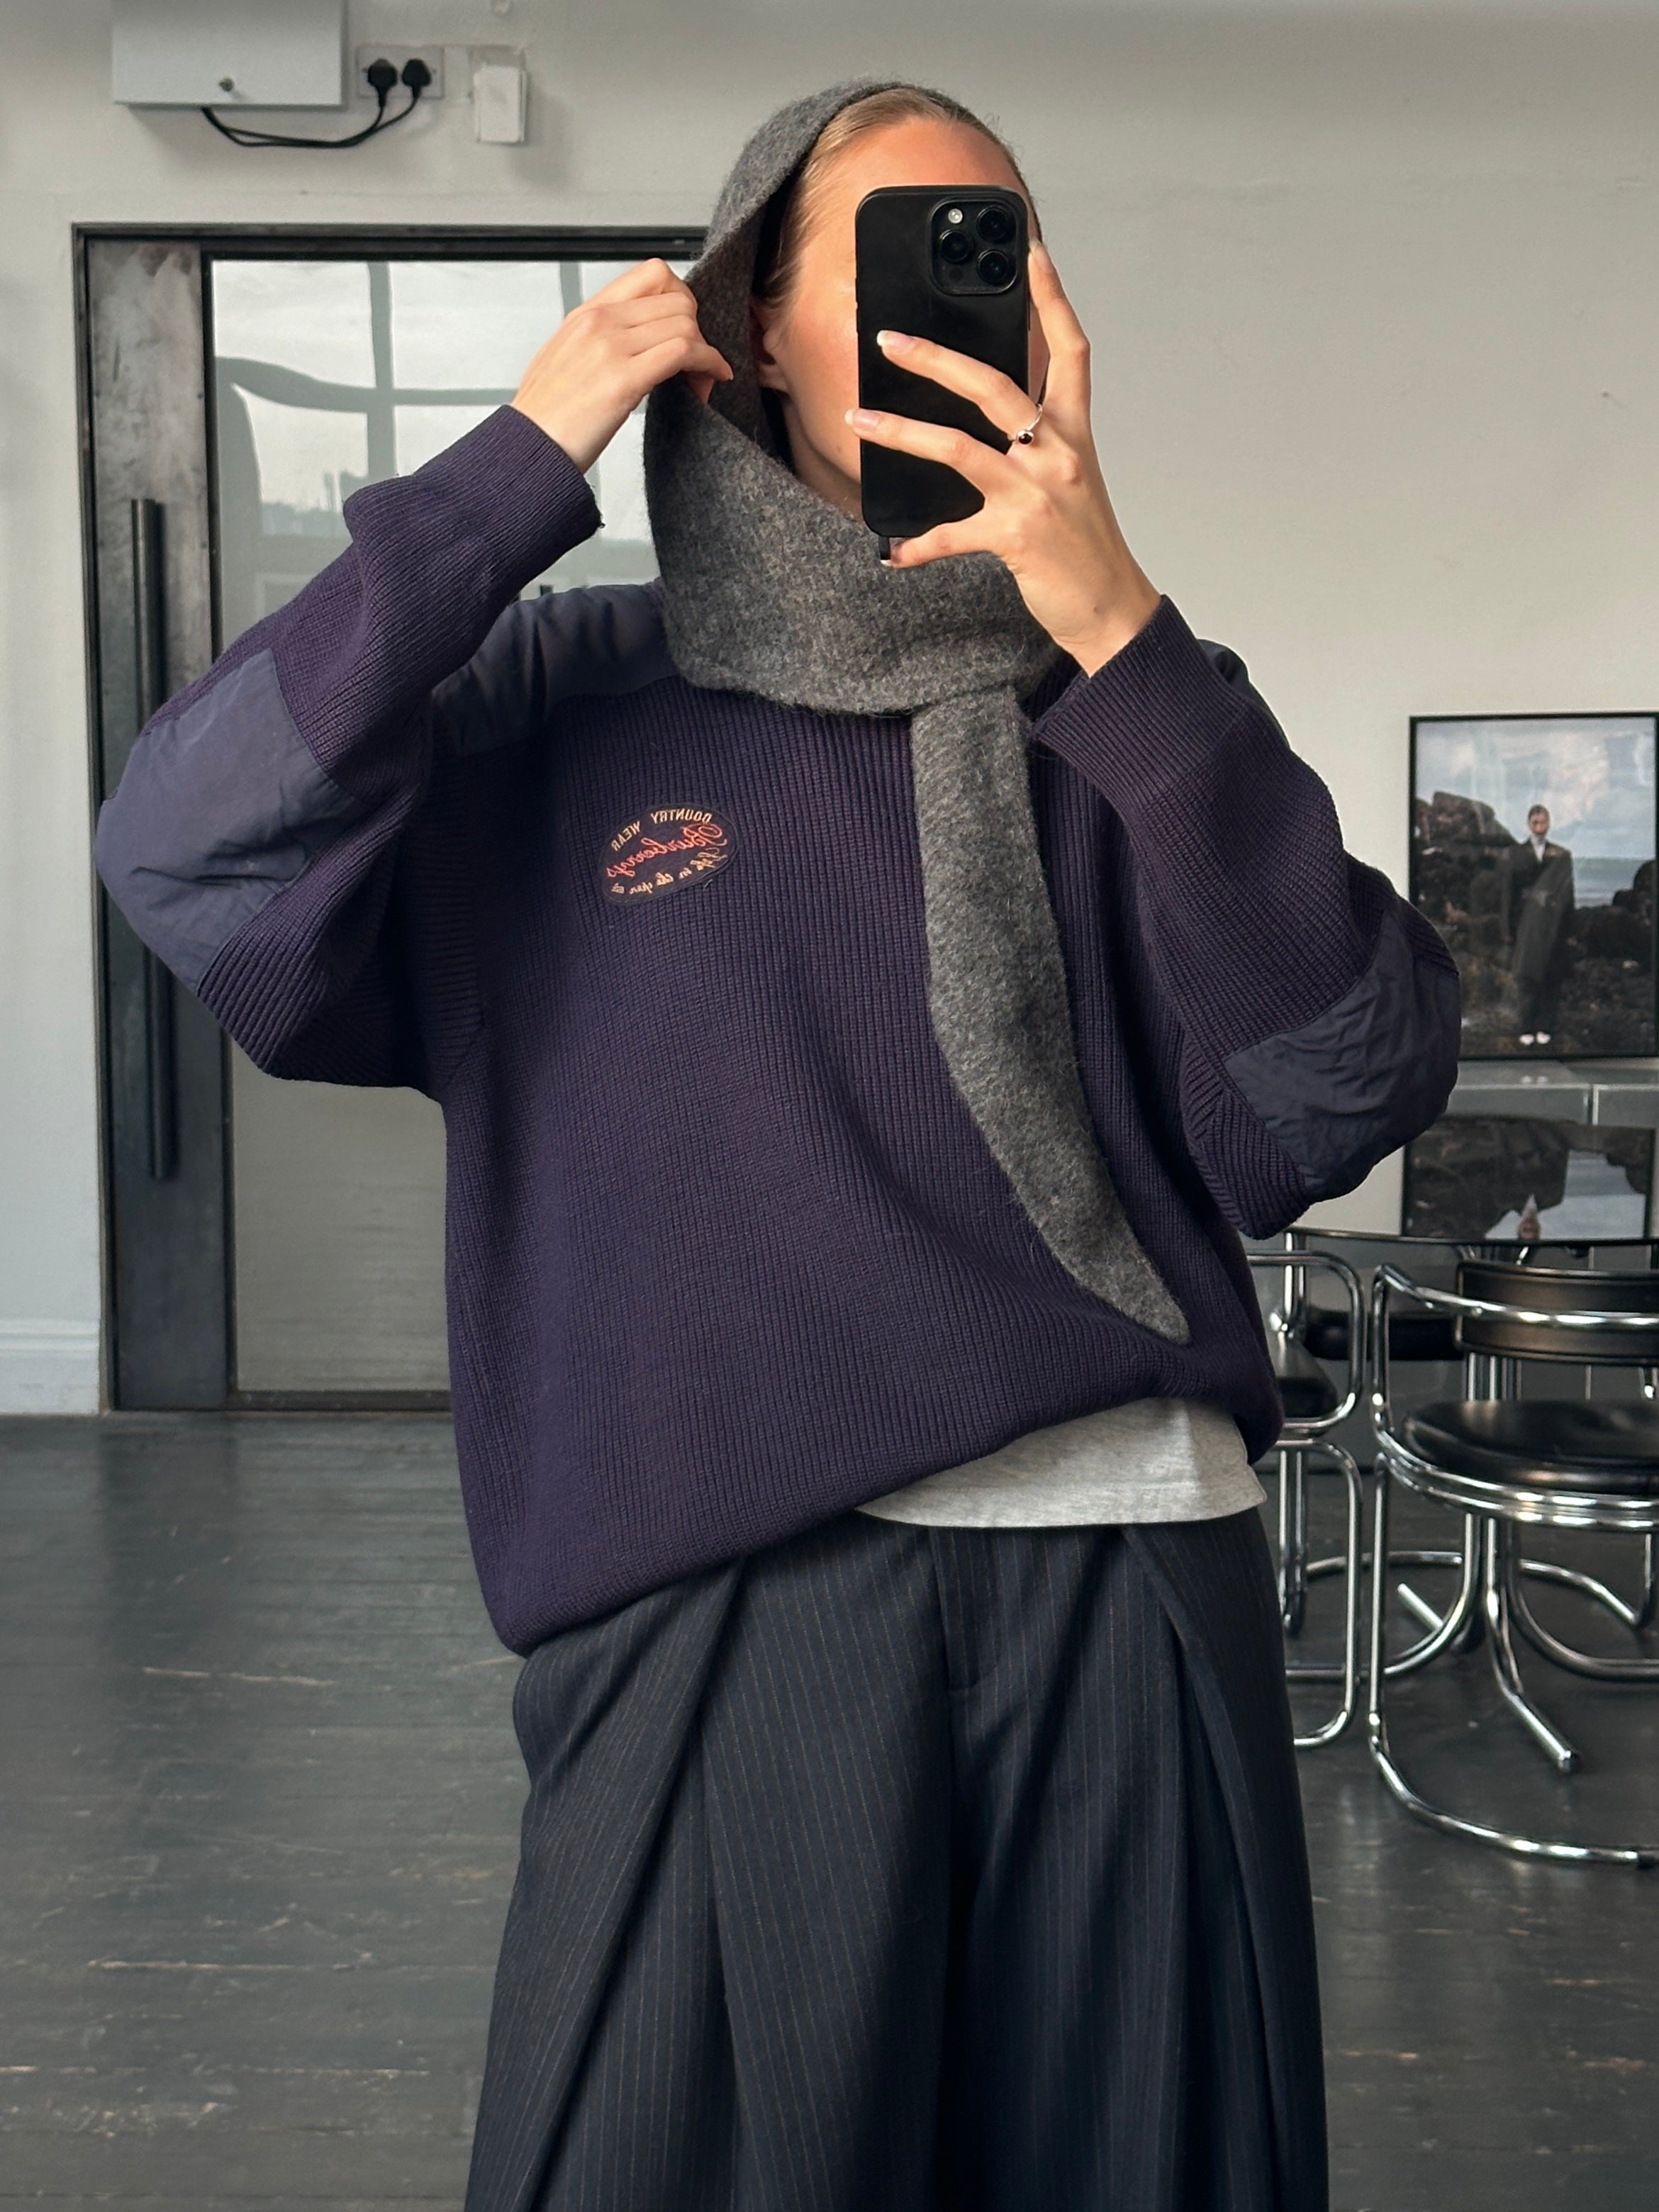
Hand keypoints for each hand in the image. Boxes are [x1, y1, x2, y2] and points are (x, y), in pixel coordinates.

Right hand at [511, 258, 732, 473]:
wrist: (527, 448)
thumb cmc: (546, 417)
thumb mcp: (566, 358)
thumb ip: (599, 341)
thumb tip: (635, 343)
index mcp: (587, 313)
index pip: (653, 274)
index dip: (682, 298)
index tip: (687, 328)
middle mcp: (599, 321)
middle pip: (677, 298)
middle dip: (699, 329)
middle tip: (699, 362)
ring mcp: (610, 347)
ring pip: (685, 323)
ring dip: (706, 352)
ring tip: (702, 379)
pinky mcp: (623, 379)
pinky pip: (684, 352)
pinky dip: (708, 363)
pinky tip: (712, 379)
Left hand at [843, 242, 1159, 675]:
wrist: (1112, 608)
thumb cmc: (1085, 545)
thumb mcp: (1069, 483)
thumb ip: (1035, 447)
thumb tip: (988, 425)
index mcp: (1074, 434)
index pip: (1070, 350)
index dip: (1052, 298)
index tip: (1030, 252)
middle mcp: (1058, 454)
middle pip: (995, 386)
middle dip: (936, 358)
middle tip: (890, 339)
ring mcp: (1036, 493)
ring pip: (960, 447)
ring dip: (902, 431)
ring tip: (859, 418)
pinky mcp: (1017, 536)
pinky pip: (953, 534)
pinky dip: (919, 544)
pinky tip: (894, 552)